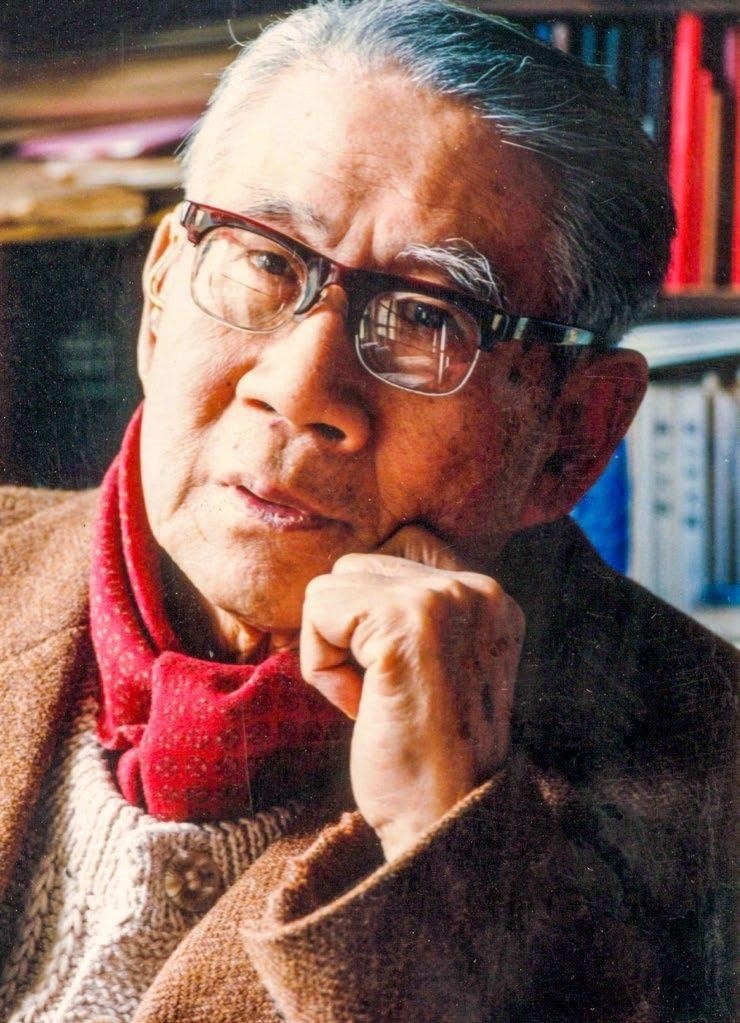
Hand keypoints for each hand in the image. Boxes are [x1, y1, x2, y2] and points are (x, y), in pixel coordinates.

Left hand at [300, 525, 524, 860]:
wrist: (443, 823)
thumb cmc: (426, 753)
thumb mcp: (437, 663)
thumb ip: (413, 611)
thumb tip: (346, 575)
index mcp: (491, 598)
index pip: (399, 550)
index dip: (372, 617)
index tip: (402, 678)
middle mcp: (477, 587)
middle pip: (361, 565)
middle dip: (352, 632)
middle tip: (388, 695)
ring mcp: (446, 599)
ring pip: (334, 583)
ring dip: (334, 647)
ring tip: (377, 699)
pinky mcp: (405, 621)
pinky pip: (318, 608)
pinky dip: (321, 663)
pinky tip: (362, 706)